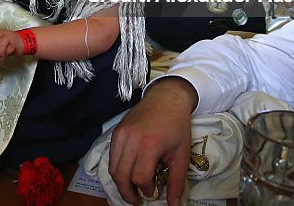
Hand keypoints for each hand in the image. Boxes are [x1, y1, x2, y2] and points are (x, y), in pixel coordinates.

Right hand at [109, 77, 196, 204]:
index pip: (139, 177)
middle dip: (127, 193)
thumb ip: (177, 182)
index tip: (154, 191)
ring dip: (120, 183)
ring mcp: (121, 134)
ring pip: (112, 168)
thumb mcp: (181, 155)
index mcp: (150, 144)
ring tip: (131, 189)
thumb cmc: (177, 126)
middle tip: (137, 200)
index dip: (145, 190)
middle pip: (121, 175)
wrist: (166, 99)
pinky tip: (128, 172)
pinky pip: (111, 156)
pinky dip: (117, 168)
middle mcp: (131, 139)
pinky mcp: (116, 131)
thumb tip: (174, 205)